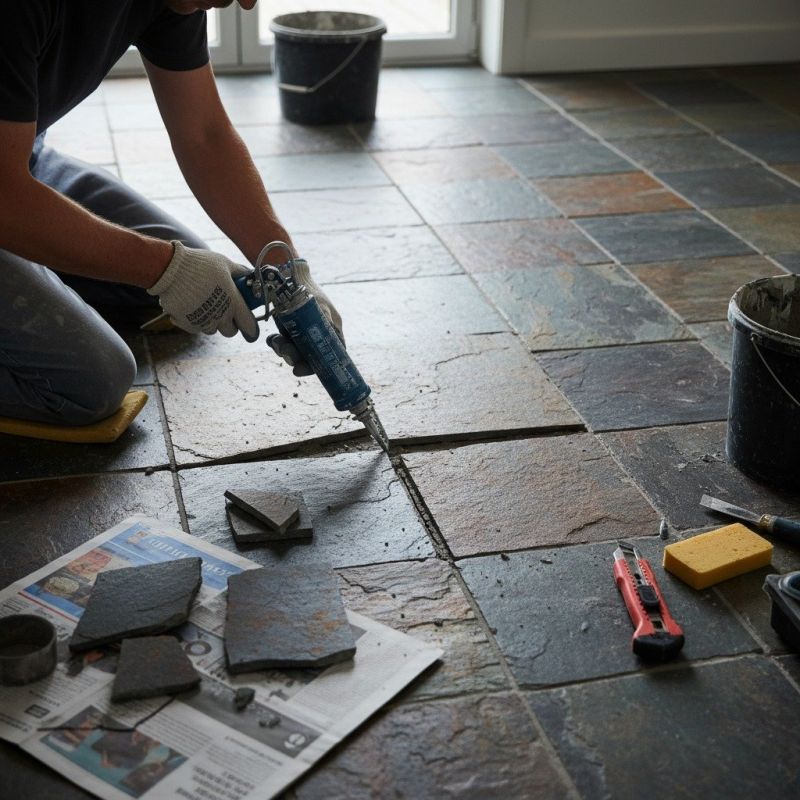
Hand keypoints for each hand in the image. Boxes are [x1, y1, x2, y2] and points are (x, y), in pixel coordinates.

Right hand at [147, 241, 258, 341]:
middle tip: (225, 312)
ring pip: (213, 330)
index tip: (250, 327)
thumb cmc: (200, 264)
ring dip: (212, 322)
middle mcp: (221, 316)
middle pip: (230, 331)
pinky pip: (196, 328)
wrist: (171, 270)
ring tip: (205, 306)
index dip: (251, 327)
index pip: (249, 324)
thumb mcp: (224, 263)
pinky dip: (194, 321)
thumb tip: (249, 272)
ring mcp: (204, 322)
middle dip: (229, 324)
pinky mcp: (188, 324)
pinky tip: (191, 307)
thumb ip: (239, 271)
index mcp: (233, 302)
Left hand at [267, 259, 343, 376]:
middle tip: (282, 352)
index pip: (331, 355)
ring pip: (296, 350)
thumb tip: (335, 339)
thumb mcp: (318, 306)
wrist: (287, 271)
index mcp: (333, 328)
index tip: (300, 370)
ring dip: (283, 350)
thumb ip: (325, 322)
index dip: (318, 367)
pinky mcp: (292, 326)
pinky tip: (271, 338)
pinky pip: (285, 342)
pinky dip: (277, 342)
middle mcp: (321, 331)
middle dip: (295, 357)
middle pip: (311, 356)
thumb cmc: (306, 287)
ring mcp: (306, 329)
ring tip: (274, 342)